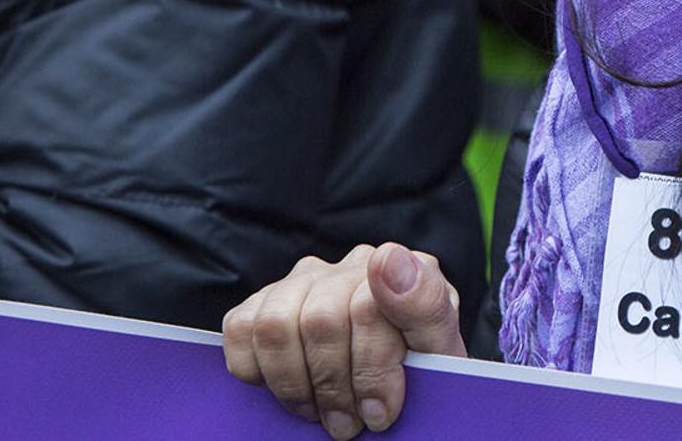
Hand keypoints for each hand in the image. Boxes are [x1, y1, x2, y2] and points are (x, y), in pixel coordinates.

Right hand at [223, 243, 465, 438]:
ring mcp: (309, 279)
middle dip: (333, 387)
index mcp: (409, 269)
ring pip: (275, 324)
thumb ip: (426, 304)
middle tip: (348, 424)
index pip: (369, 307)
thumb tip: (387, 256)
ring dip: (294, 384)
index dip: (371, 370)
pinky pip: (241, 328)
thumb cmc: (421, 376)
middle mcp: (356, 264)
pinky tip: (293, 390)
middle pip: (320, 320)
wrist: (398, 394)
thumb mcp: (440, 354)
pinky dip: (258, 372)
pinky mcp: (266, 300)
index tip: (379, 413)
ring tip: (320, 412)